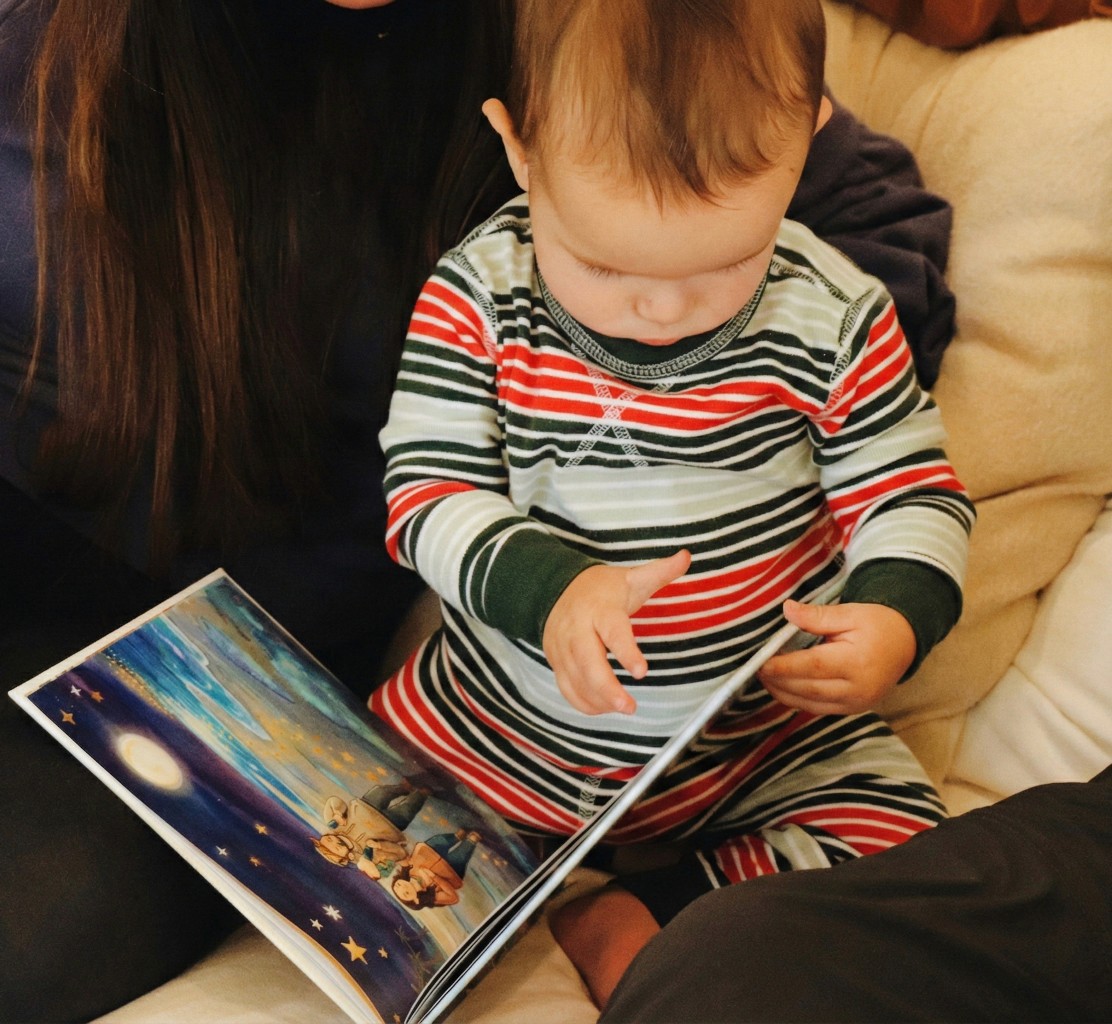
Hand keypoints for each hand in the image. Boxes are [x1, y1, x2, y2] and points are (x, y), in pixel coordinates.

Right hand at [542, 549, 690, 715]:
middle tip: (630, 706)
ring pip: (576, 679)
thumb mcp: (631, 578)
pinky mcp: (555, 662)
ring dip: (599, 699)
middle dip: (607, 688)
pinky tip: (605, 707)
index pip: (613, 631)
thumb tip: (688, 556)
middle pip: (588, 662)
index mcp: (600, 609)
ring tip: (625, 708)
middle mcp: (577, 629)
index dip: (626, 652)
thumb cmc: (601, 588)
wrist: (555, 588)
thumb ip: (660, 571)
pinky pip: (566, 688)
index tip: (642, 672)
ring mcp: (562, 648)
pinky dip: (584, 703)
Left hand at [757, 600, 914, 715]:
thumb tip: (787, 610)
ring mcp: (856, 704)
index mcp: (857, 662)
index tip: (760, 662)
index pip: (813, 667)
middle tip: (755, 668)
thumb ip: (817, 616)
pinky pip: (818, 709)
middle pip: (807, 689)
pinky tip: (782, 687)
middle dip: (778, 681)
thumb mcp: (850, 613)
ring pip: (809, 704)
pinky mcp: (852, 710)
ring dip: (783, 693)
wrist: (906, 643)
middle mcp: (857, 689)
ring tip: (764, 676)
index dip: (783, 666)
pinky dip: (797, 699)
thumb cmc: (877, 624)